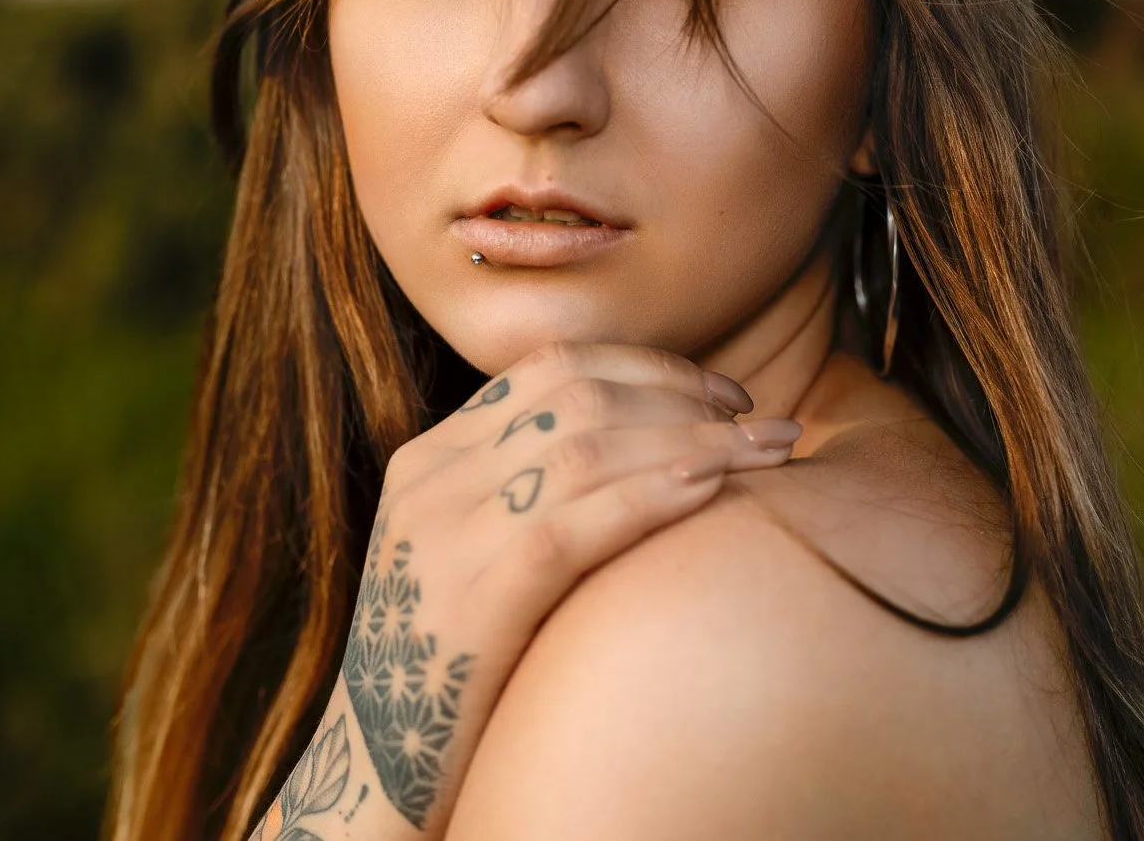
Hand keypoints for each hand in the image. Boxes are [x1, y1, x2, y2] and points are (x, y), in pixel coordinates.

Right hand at [249, 342, 802, 839]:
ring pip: (586, 449)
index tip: (723, 394)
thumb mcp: (473, 556)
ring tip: (770, 451)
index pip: (551, 368)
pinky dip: (652, 496)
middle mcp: (431, 484)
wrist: (373, 776)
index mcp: (430, 459)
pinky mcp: (468, 608)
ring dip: (695, 440)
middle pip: (577, 396)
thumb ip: (528, 494)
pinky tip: (714, 489)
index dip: (651, 367)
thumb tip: (648, 445)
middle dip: (685, 398)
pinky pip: (571, 528)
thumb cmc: (454, 668)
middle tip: (764, 422)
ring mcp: (443, 542)